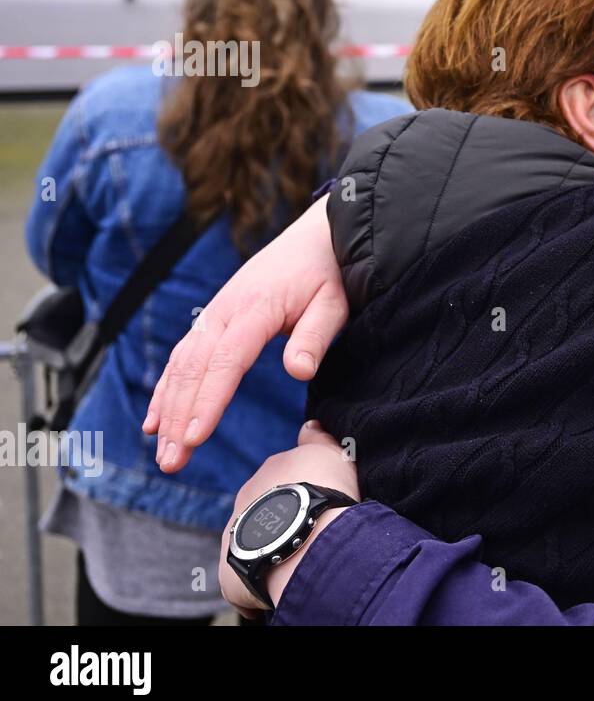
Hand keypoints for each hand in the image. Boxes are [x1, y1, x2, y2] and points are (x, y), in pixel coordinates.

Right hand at [144, 196, 346, 472]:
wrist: (316, 238)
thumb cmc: (328, 274)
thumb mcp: (333, 302)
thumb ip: (315, 337)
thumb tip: (297, 371)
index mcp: (254, 308)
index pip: (226, 361)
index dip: (209, 401)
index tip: (195, 438)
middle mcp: (224, 311)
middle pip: (194, 369)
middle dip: (179, 418)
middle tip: (172, 463)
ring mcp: (214, 314)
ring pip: (181, 366)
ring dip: (168, 411)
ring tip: (163, 454)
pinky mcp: (212, 319)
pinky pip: (182, 357)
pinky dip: (167, 390)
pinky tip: (154, 422)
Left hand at [220, 422, 359, 617]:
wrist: (306, 533)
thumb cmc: (325, 491)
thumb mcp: (331, 452)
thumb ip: (318, 438)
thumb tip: (310, 425)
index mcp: (270, 472)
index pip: (281, 478)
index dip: (298, 490)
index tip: (313, 502)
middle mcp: (246, 499)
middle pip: (263, 509)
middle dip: (280, 519)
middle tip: (308, 532)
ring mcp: (235, 534)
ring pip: (252, 541)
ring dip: (270, 548)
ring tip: (297, 560)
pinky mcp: (230, 570)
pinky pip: (244, 579)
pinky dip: (259, 583)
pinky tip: (281, 583)